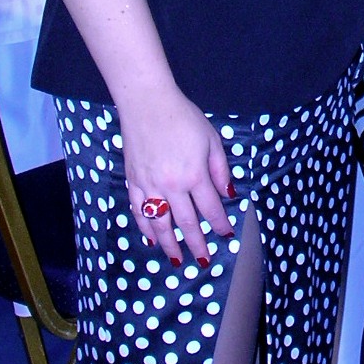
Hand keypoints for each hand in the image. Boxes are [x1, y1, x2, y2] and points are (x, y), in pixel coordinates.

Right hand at [121, 88, 236, 266]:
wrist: (147, 103)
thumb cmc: (183, 117)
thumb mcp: (212, 139)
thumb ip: (220, 170)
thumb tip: (229, 194)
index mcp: (194, 175)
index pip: (211, 209)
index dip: (220, 225)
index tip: (226, 235)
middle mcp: (171, 186)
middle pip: (186, 223)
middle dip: (197, 244)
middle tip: (204, 260)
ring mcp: (149, 185)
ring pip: (160, 224)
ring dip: (170, 245)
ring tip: (177, 260)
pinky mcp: (133, 181)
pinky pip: (138, 211)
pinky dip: (145, 228)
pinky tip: (151, 239)